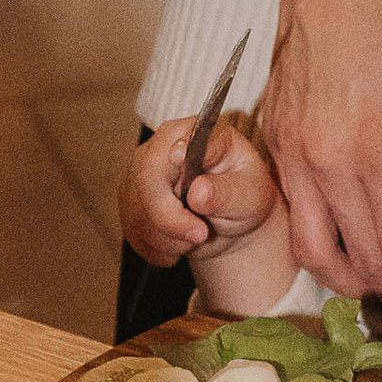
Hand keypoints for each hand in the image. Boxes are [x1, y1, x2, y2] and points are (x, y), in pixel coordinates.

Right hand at [122, 115, 282, 268]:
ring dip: (170, 237)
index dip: (177, 151)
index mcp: (196, 134)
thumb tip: (199, 191)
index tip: (179, 155)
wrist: (230, 220)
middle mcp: (162, 147)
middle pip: (148, 179)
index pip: (180, 139)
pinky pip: (133, 229)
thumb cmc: (243, 197)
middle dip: (171, 218)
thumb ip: (228, 193)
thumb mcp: (251, 195)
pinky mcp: (131, 200)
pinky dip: (158, 247)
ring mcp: (141, 172)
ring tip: (198, 236)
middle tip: (201, 235)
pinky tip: (180, 244)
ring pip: (138, 211)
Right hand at [257, 0, 381, 335]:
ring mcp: (289, 151)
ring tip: (376, 274)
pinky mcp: (270, 136)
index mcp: (376, 149)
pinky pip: (292, 207)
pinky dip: (319, 230)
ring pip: (309, 246)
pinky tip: (346, 225)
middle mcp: (324, 160)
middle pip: (350, 261)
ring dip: (344, 273)